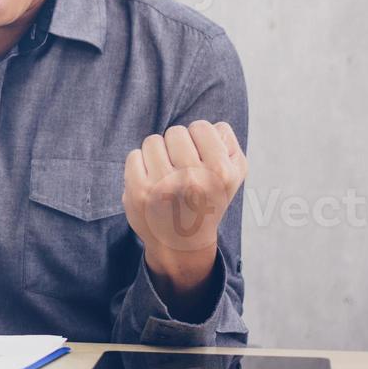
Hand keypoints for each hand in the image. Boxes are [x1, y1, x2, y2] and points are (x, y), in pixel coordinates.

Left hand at [123, 120, 246, 300]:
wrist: (182, 242)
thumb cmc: (208, 199)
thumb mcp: (234, 174)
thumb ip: (228, 142)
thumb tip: (212, 126)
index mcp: (220, 172)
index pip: (201, 127)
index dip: (199, 140)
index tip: (199, 159)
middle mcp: (193, 179)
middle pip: (175, 132)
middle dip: (177, 147)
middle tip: (182, 169)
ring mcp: (163, 185)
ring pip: (153, 141)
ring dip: (158, 154)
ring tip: (167, 176)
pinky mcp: (138, 191)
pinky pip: (134, 155)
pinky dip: (140, 165)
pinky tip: (152, 182)